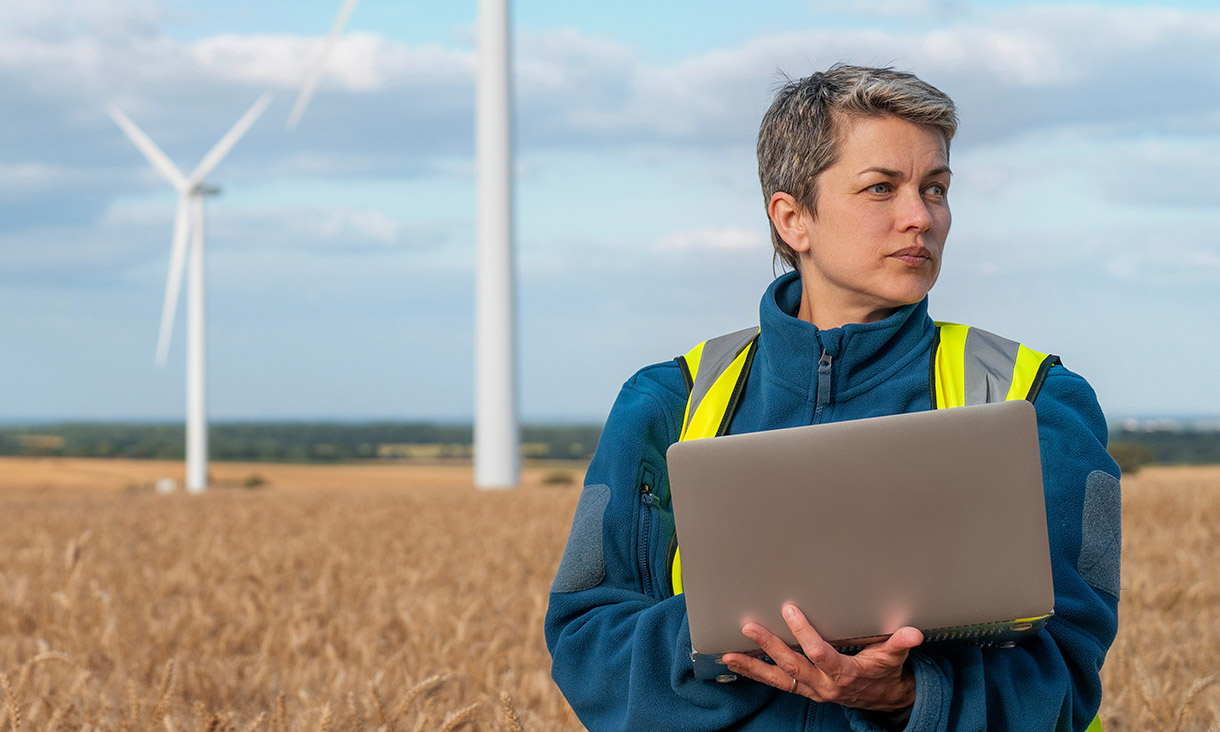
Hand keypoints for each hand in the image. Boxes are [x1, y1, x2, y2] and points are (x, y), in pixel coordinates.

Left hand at [720, 603, 921, 711]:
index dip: (804, 632)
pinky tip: (735, 663)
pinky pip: (776, 683)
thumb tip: (913, 633)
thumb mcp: (894, 657)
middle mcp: (824, 684)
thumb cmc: (885, 672)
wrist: (882, 699)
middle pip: (793, 665)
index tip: (789, 609)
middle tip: (749, 627)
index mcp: (844, 673)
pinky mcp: (803, 689)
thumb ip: (900, 643)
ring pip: (778, 678)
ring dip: (753, 666)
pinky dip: (755, 673)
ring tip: (728, 655)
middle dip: (769, 646)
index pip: (820, 653)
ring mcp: (812, 689)